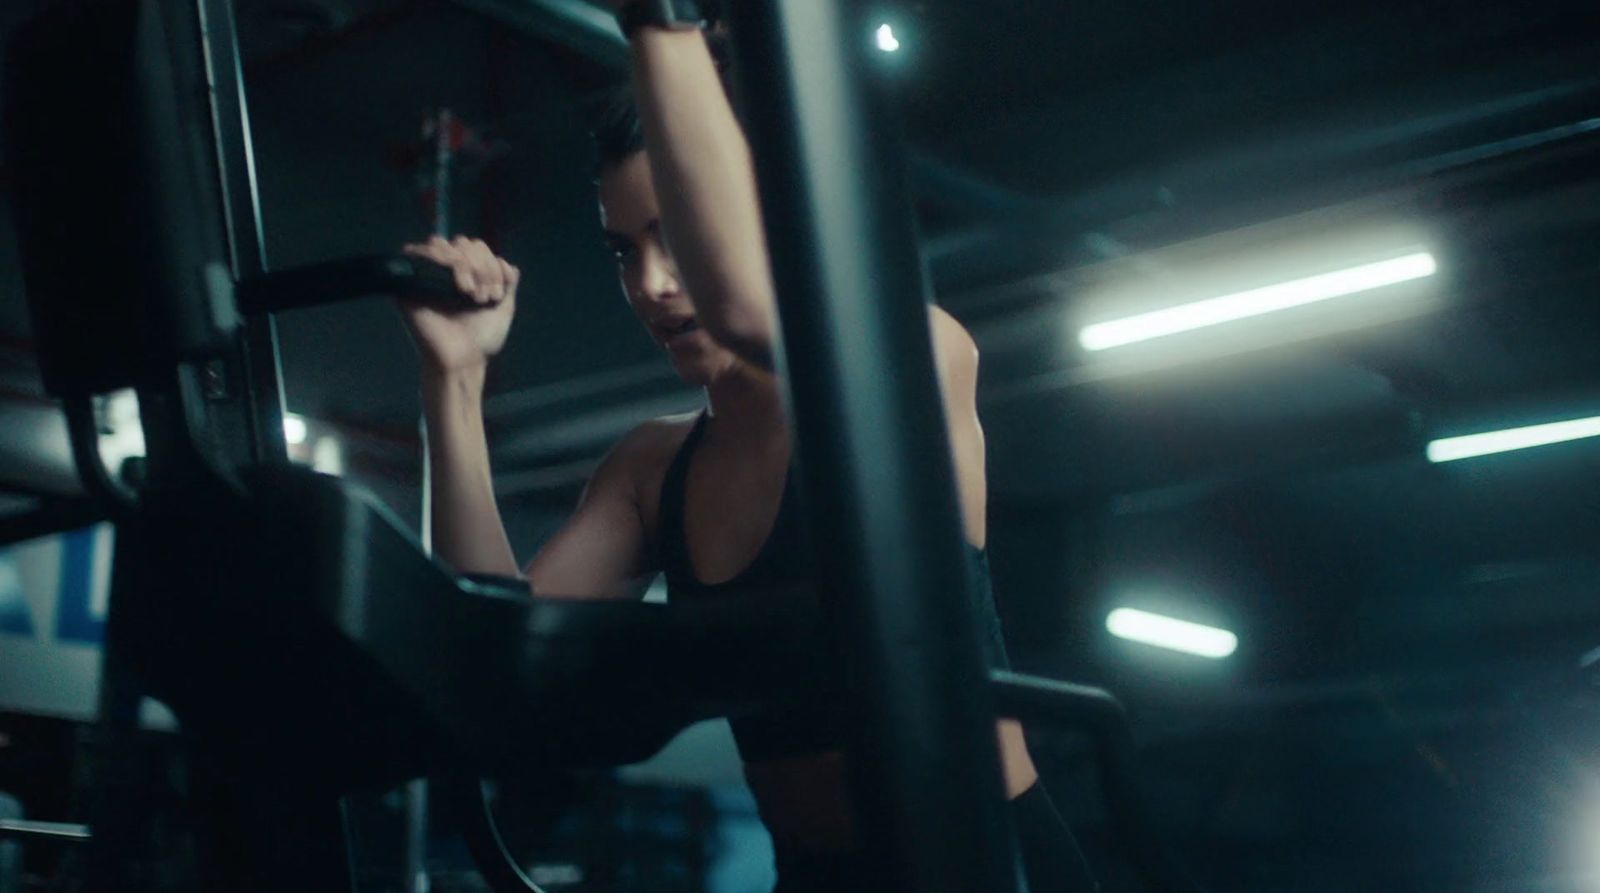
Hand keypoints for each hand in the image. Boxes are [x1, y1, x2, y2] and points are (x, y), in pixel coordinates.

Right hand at [399, 235, 519, 375]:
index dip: (490, 263)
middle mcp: (445, 272)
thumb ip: (507, 282)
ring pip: (443, 244)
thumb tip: (506, 263)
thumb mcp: (504, 308)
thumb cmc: (482, 338)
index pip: (476, 246)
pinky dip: (445, 261)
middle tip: (483, 297)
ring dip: (466, 265)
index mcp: (466, 274)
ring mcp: (425, 275)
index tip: (496, 295)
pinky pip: (419, 253)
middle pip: (462, 242)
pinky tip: (458, 286)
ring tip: (472, 295)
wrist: (464, 359)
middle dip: (480, 266)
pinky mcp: (409, 282)